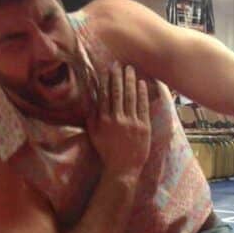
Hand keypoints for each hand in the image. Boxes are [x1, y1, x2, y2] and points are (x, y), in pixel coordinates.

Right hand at [87, 63, 150, 178]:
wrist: (122, 169)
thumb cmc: (107, 151)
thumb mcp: (94, 133)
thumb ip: (91, 115)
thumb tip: (89, 97)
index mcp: (103, 120)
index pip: (104, 94)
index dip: (106, 80)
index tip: (106, 68)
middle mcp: (116, 119)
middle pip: (117, 92)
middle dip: (117, 76)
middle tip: (118, 63)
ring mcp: (131, 122)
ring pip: (130, 96)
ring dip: (130, 80)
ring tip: (130, 68)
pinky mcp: (143, 127)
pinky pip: (143, 106)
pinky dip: (142, 93)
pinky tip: (141, 83)